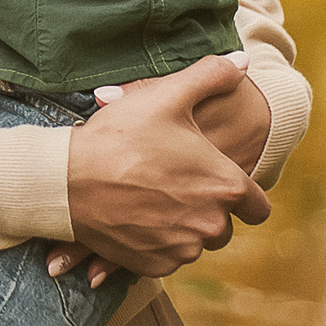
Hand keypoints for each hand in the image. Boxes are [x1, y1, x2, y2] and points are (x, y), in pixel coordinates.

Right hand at [61, 52, 271, 278]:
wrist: (66, 181)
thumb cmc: (120, 136)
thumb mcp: (166, 96)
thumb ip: (211, 75)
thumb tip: (243, 61)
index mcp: (224, 185)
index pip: (258, 207)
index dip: (243, 195)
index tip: (218, 183)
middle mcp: (211, 224)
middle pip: (224, 226)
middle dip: (206, 208)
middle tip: (174, 183)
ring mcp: (182, 249)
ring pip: (195, 242)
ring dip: (182, 226)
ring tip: (151, 197)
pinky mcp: (154, 265)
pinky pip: (167, 257)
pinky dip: (157, 242)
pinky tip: (136, 214)